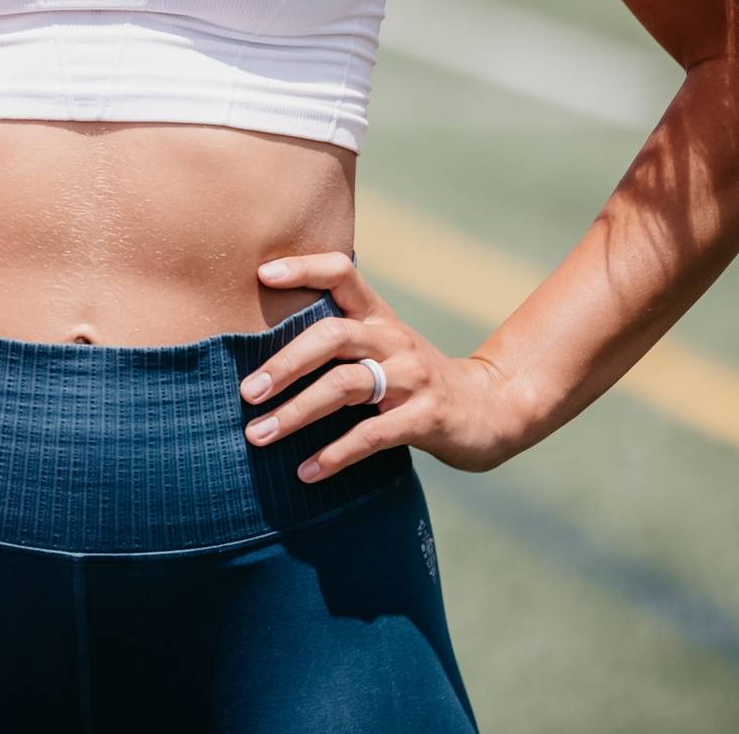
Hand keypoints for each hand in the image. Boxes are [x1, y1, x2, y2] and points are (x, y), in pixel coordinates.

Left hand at [238, 251, 540, 480]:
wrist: (492, 410)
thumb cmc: (416, 380)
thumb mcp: (384, 348)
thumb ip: (339, 341)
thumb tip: (262, 356)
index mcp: (379, 317)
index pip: (342, 273)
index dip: (304, 267)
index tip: (261, 274)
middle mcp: (394, 340)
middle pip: (331, 335)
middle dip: (283, 363)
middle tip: (246, 392)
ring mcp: (412, 377)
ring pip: (344, 386)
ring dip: (296, 412)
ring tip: (258, 435)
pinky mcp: (427, 417)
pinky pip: (372, 435)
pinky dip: (335, 454)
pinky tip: (306, 472)